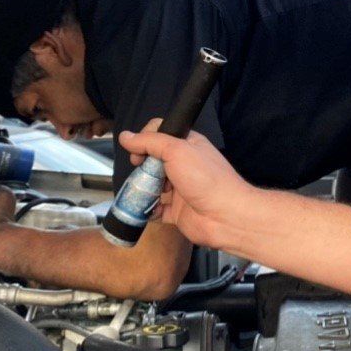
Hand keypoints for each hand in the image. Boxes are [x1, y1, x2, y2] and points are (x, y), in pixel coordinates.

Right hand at [117, 125, 257, 249]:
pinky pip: (157, 209)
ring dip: (143, 188)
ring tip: (141, 191)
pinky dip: (149, 210)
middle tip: (139, 170)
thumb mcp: (177, 149)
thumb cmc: (205, 178)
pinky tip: (146, 209)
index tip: (138, 150)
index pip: (161, 134)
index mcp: (188, 145)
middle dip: (142, 166)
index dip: (145, 139)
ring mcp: (181, 189)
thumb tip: (125, 136)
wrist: (225, 216)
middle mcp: (184, 165)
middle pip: (154, 160)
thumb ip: (150, 142)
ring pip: (153, 185)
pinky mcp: (178, 211)